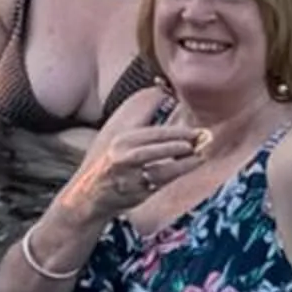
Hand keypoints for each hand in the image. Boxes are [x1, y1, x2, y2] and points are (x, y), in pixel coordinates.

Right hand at [65, 102, 209, 224]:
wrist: (89, 195)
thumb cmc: (109, 163)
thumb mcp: (118, 138)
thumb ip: (139, 121)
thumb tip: (163, 97)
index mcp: (121, 139)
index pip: (152, 130)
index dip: (176, 129)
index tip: (195, 129)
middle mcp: (122, 155)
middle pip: (156, 145)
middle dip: (182, 141)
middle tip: (202, 138)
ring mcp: (129, 176)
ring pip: (161, 167)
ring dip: (183, 162)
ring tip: (200, 155)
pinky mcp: (136, 193)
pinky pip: (161, 183)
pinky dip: (176, 175)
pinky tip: (188, 168)